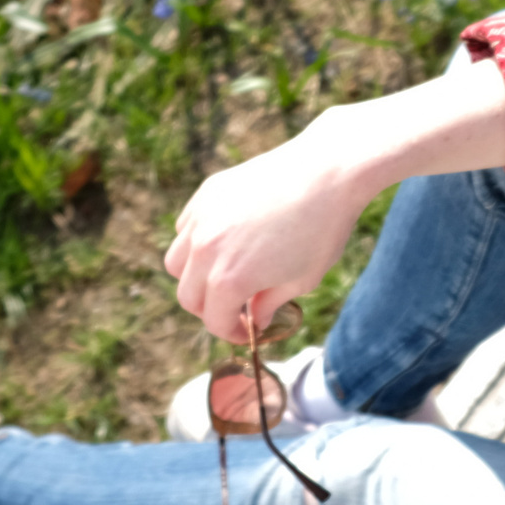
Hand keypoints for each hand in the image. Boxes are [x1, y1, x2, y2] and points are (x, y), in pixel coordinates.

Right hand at [164, 119, 372, 344]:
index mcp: (229, 280)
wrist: (328, 172)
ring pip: (177, 262)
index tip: (248, 330)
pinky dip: (196, 242)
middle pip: (188, 296)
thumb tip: (255, 317)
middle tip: (236, 307)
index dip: (232, 333)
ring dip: (194, 276)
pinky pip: (186, 227)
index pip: (214, 321)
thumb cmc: (322, 229)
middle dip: (211, 309)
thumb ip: (270, 304)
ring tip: (224, 273)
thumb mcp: (302, 279)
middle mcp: (205, 250)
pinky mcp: (207, 193)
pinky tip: (226, 240)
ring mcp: (202, 218)